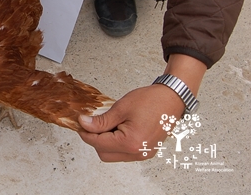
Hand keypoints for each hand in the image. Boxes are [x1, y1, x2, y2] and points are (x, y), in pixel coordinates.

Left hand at [78, 54, 205, 161]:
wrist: (172, 98)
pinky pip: (124, 152)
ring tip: (108, 123)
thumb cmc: (151, 100)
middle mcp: (138, 153)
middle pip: (104, 154)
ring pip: (113, 155)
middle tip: (92, 123)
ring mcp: (143, 154)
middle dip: (95, 139)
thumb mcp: (121, 108)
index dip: (86, 133)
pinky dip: (116, 143)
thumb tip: (84, 124)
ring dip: (106, 142)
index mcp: (131, 143)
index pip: (98, 143)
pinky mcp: (146, 151)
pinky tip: (117, 128)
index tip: (80, 124)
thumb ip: (101, 120)